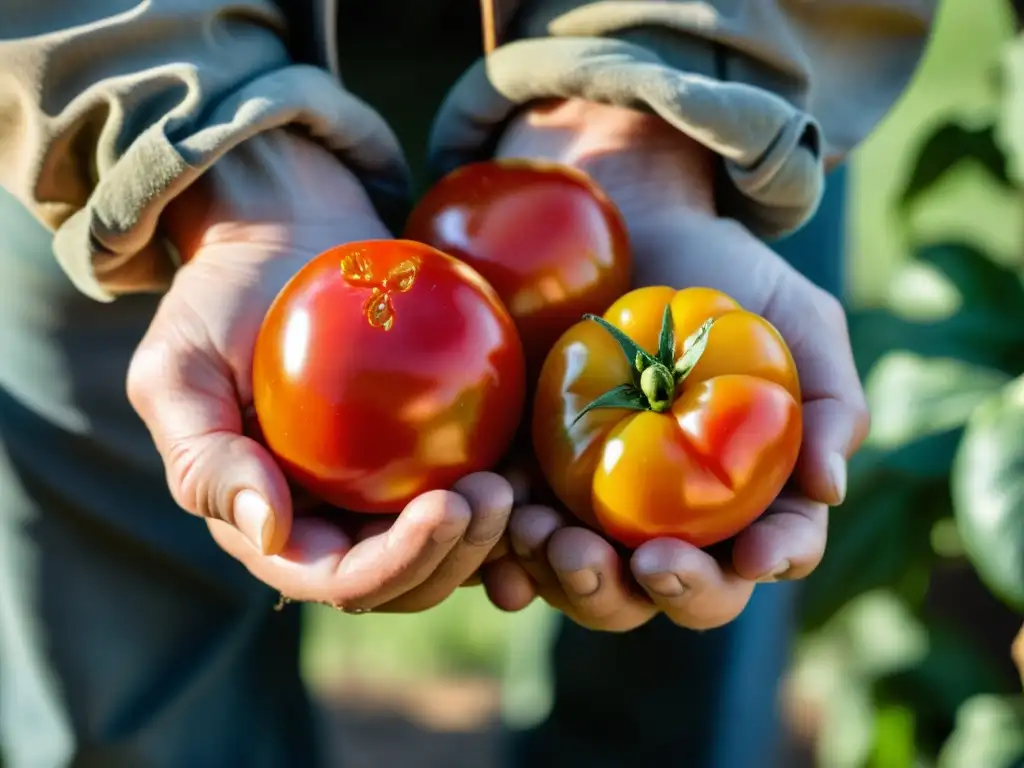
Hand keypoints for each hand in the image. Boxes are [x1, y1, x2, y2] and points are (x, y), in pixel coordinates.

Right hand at [128, 130, 511, 612]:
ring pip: (454, 546)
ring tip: (523, 488)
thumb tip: (269, 534)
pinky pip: (483, 483)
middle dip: (456, 557)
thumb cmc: (219, 296)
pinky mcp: (433, 445)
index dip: (394, 565)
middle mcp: (337, 518)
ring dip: (496, 539)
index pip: (337, 578)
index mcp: (277, 522)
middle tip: (497, 496)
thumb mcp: (177, 369)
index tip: (445, 510)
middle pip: (407, 578)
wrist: (284, 233)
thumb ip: (203, 460)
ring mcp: (389, 486)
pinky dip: (518, 495)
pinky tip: (543, 475)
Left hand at [482, 100, 869, 629]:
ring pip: (594, 585)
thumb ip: (827, 400)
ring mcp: (600, 511)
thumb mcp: (796, 320)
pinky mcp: (536, 487)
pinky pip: (519, 548)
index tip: (752, 553)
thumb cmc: (726, 277)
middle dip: (667, 590)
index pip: (772, 549)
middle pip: (678, 589)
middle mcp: (675, 520)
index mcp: (749, 496)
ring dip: (575, 582)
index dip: (771, 560)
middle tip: (642, 561)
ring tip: (549, 535)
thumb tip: (828, 490)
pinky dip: (511, 560)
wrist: (627, 230)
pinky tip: (503, 540)